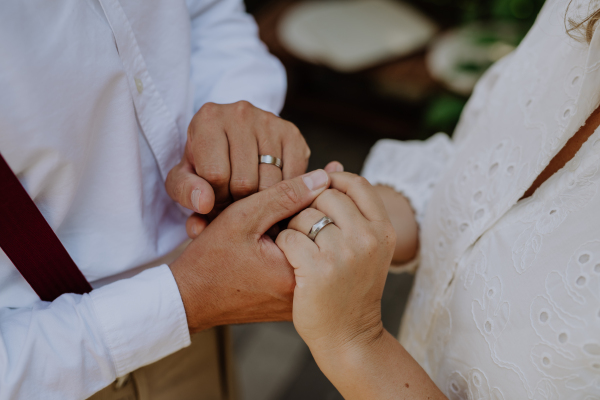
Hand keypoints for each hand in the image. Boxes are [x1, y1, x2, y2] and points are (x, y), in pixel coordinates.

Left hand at [165, 101, 310, 236]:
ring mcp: (269, 121)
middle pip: (245, 182)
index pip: (216, 176)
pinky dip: (282, 192)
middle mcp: (240, 113)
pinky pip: (293, 178)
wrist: (231, 137)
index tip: (215, 196)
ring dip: (261, 200)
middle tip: (234, 198)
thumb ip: (185, 191)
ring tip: (251, 195)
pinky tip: (270, 189)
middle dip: (238, 201)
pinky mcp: (292, 133)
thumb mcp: (184, 176)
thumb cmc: (205, 161)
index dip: (215, 197)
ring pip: (270, 183)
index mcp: (208, 119)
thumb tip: (205, 204)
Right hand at [169, 169, 329, 332]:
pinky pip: (299, 270)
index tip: (276, 203)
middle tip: (266, 224)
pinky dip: (287, 254)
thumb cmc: (209, 260)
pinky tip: (263, 250)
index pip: (323, 221)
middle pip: (319, 239)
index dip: (303, 200)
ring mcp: (298, 302)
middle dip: (301, 218)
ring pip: (310, 253)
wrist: (188, 300)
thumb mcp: (243, 217)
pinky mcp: (289, 305)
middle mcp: (305, 293)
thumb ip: (285, 195)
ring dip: (295, 234)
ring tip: (261, 236)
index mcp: (299, 272)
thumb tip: (323, 177)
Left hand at [276, 172, 395, 351]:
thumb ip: (352, 207)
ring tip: (300, 250)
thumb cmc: (351, 287)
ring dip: (293, 228)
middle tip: (307, 233)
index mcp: (383, 229)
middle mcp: (368, 238)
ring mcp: (345, 253)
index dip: (331, 182)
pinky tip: (291, 262)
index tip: (317, 197)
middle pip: (325, 195)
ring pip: (304, 215)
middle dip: (308, 208)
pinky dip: (283, 246)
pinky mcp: (318, 269)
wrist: (348, 336)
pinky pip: (288, 236)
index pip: (355, 183)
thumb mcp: (366, 246)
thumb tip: (333, 164)